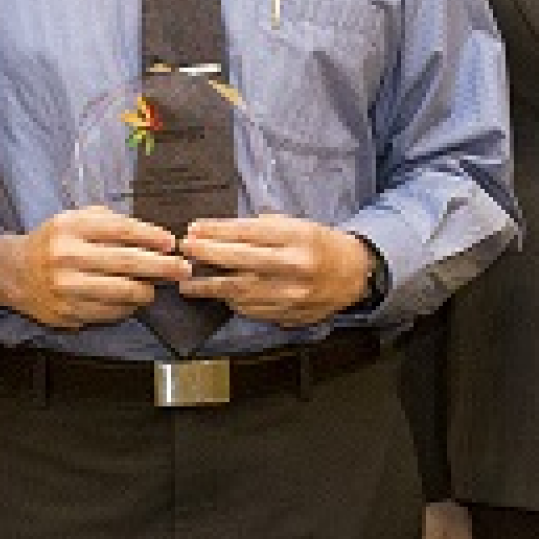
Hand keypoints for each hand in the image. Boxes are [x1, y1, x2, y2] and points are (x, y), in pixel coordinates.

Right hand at [0, 208, 191, 330]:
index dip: (151, 237)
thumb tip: (152, 237)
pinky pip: (110, 312)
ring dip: (147, 290)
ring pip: (122, 292)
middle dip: (161, 266)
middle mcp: (67, 257)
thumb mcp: (74, 220)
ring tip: (155, 286)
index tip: (171, 243)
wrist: (14, 273)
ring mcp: (67, 288)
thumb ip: (109, 222)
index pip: (121, 230)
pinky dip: (128, 307)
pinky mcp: (68, 312)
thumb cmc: (54, 243)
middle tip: (183, 269)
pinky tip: (132, 300)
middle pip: (126, 263)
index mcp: (71, 228)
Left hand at [177, 215, 367, 325]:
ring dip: (210, 286)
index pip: (249, 232)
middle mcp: (294, 266)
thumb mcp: (296, 225)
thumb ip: (260, 228)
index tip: (194, 229)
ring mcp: (291, 294)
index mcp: (297, 238)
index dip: (217, 231)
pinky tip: (217, 294)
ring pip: (241, 290)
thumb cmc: (319, 244)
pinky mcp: (288, 314)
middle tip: (184, 250)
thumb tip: (216, 232)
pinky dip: (230, 301)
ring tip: (186, 282)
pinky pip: (251, 309)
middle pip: (241, 261)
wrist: (353, 274)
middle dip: (208, 255)